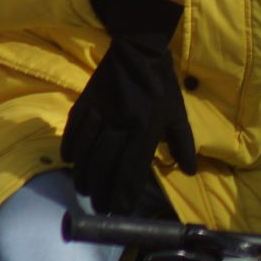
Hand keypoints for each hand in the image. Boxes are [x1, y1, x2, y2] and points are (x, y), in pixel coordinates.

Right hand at [61, 0, 197, 211]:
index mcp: (146, 129)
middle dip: (101, 192)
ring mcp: (101, 114)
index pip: (132, 170)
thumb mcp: (177, 114)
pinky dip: (70, 148)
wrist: (138, 49)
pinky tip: (70, 161)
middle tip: (100, 208)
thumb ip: (183, 144)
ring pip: (86, 153)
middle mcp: (122, 125)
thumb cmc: (161, 84)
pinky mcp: (86, 102)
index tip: (119, 211)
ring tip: (84, 190)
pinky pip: (74, 130)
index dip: (124, 194)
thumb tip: (189, 171)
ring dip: (83, 175)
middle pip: (106, 167)